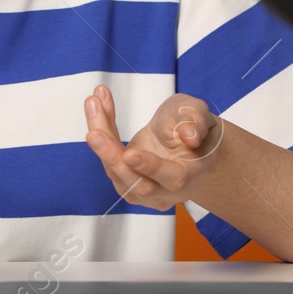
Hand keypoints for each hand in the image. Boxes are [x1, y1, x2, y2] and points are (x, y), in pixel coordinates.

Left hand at [83, 86, 223, 210]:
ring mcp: (142, 189)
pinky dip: (100, 129)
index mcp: (189, 176)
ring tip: (94, 103)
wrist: (186, 141)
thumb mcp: (199, 114)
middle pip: (135, 181)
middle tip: (94, 134)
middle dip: (112, 156)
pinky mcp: (124, 179)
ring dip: (101, 133)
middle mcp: (164, 191)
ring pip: (115, 168)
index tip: (130, 154)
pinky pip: (108, 157)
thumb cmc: (194, 126)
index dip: (150, 167)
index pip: (171, 178)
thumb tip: (190, 135)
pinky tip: (96, 104)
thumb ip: (197, 121)